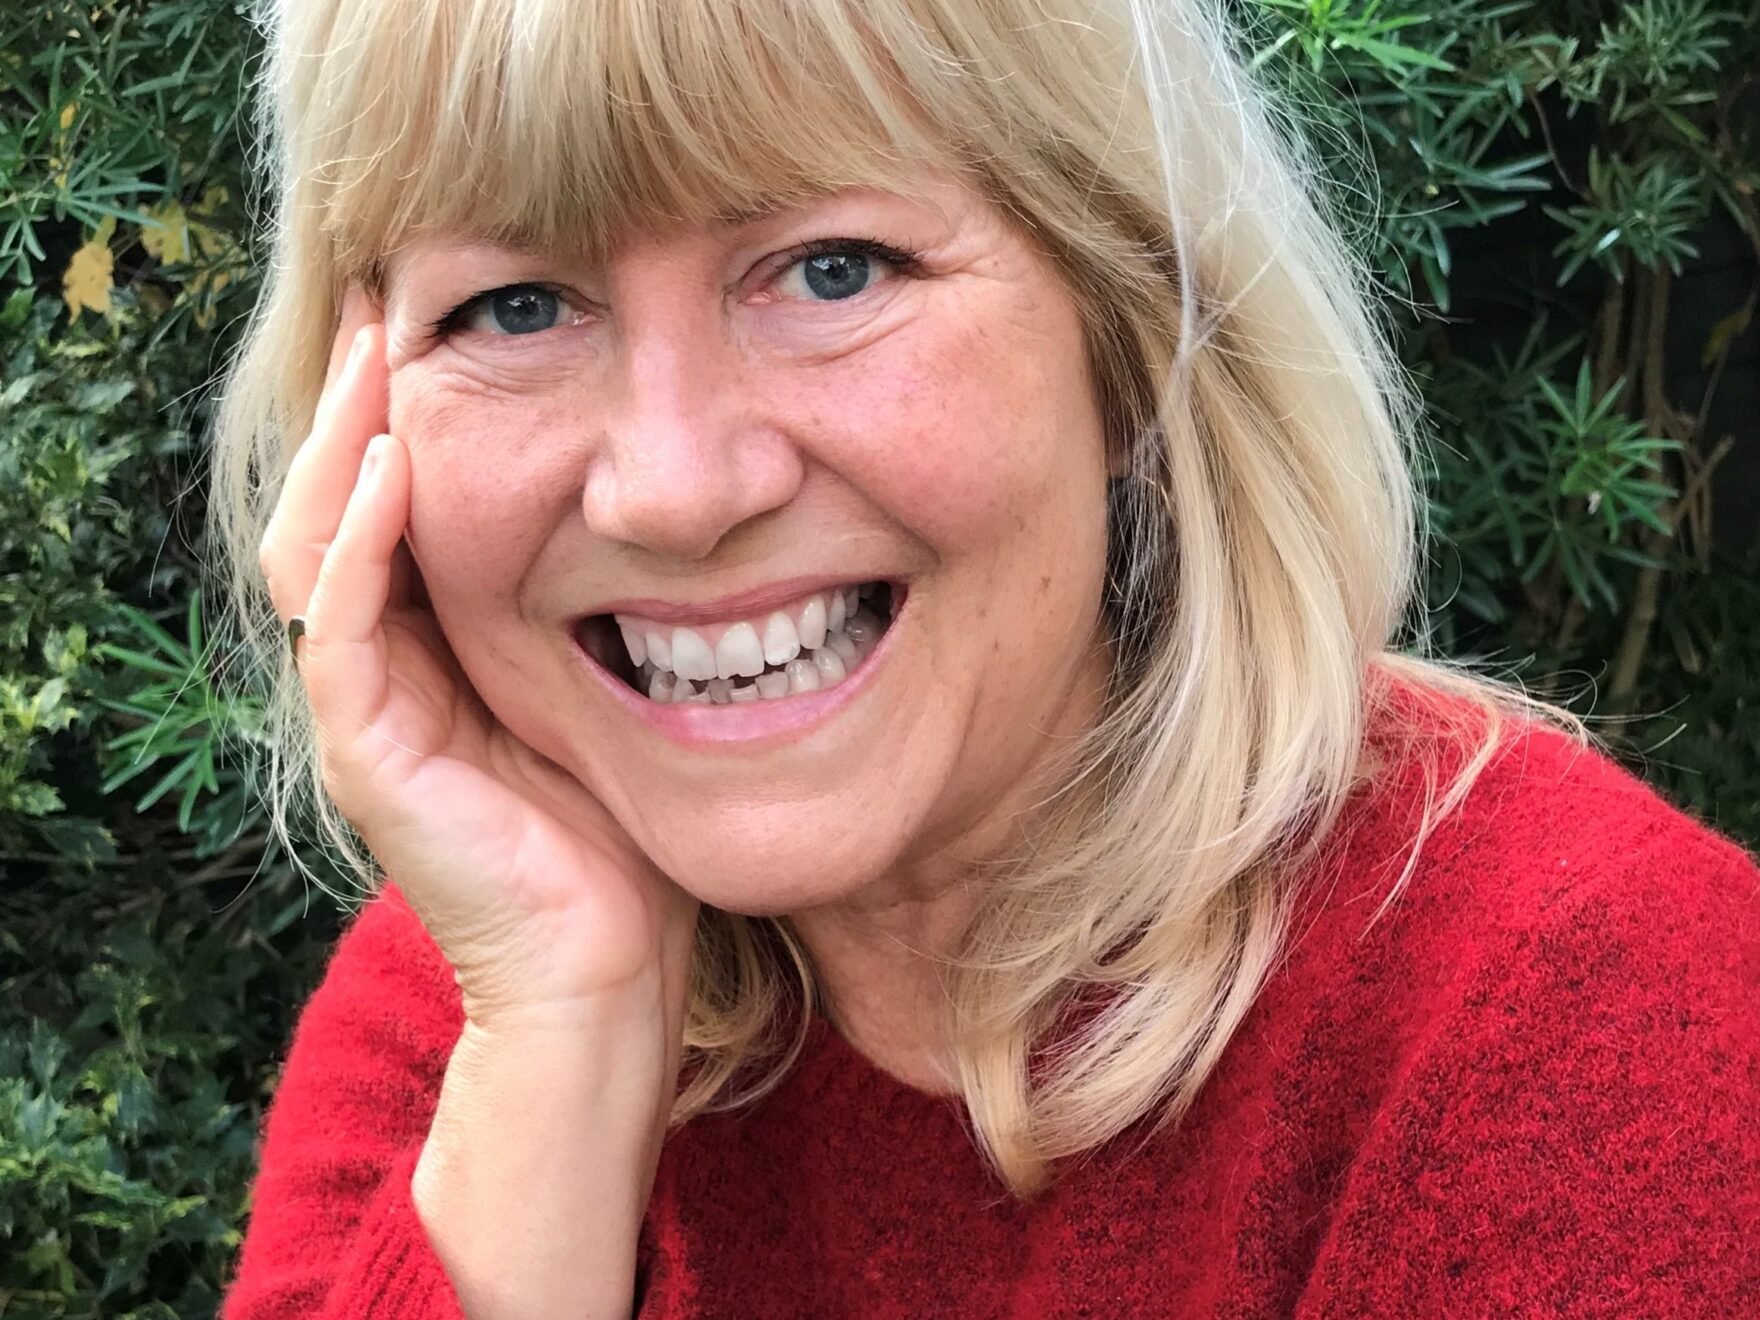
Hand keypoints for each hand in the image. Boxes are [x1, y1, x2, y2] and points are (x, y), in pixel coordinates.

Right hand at [257, 286, 700, 1037]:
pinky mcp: (371, 754)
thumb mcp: (611, 693)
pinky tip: (400, 458)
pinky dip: (364, 538)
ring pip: (320, 548)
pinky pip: (343, 624)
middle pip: (337, 508)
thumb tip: (666, 520)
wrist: (605, 972)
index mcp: (433, 656)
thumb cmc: (626, 839)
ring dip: (348, 442)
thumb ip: (599, 612)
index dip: (399, 415)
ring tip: (380, 345)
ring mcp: (366, 714)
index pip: (389, 510)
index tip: (443, 322)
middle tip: (386, 301)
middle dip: (358, 403)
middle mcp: (382, 674)